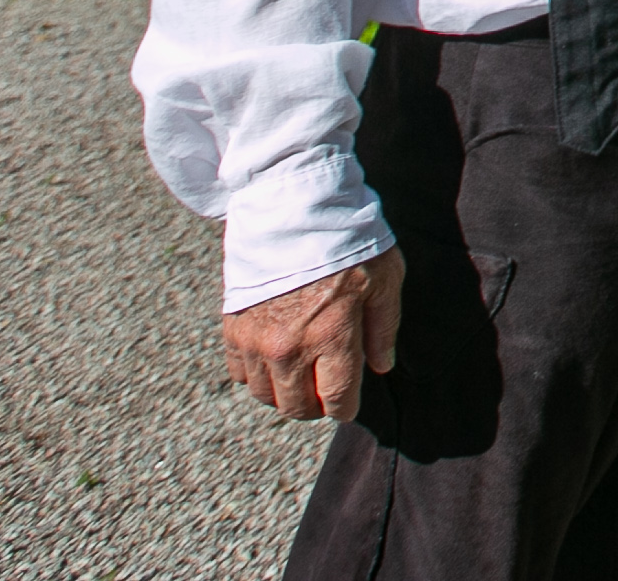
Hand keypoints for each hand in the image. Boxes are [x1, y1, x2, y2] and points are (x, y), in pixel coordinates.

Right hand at [223, 248, 404, 424]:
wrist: (292, 209)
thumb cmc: (347, 241)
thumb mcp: (384, 278)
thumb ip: (383, 327)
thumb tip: (381, 366)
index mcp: (331, 337)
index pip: (337, 401)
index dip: (346, 407)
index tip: (349, 402)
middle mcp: (289, 348)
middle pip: (297, 407)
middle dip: (315, 405)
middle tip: (325, 388)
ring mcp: (256, 341)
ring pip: (265, 395)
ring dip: (284, 391)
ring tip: (300, 372)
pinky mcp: (233, 328)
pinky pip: (239, 374)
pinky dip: (255, 374)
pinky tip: (273, 356)